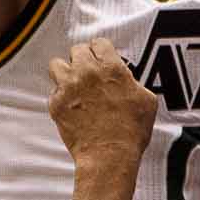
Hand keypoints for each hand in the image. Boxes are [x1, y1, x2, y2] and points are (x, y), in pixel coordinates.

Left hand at [47, 38, 156, 169]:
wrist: (109, 156)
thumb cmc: (130, 132)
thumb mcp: (146, 101)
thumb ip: (133, 82)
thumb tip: (127, 78)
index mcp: (111, 68)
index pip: (100, 43)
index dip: (102, 51)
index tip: (102, 58)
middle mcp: (87, 72)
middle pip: (77, 50)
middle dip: (83, 59)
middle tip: (89, 72)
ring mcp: (69, 87)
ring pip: (57, 64)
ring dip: (66, 72)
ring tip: (73, 83)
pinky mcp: (56, 103)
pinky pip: (53, 91)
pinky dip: (61, 97)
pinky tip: (72, 106)